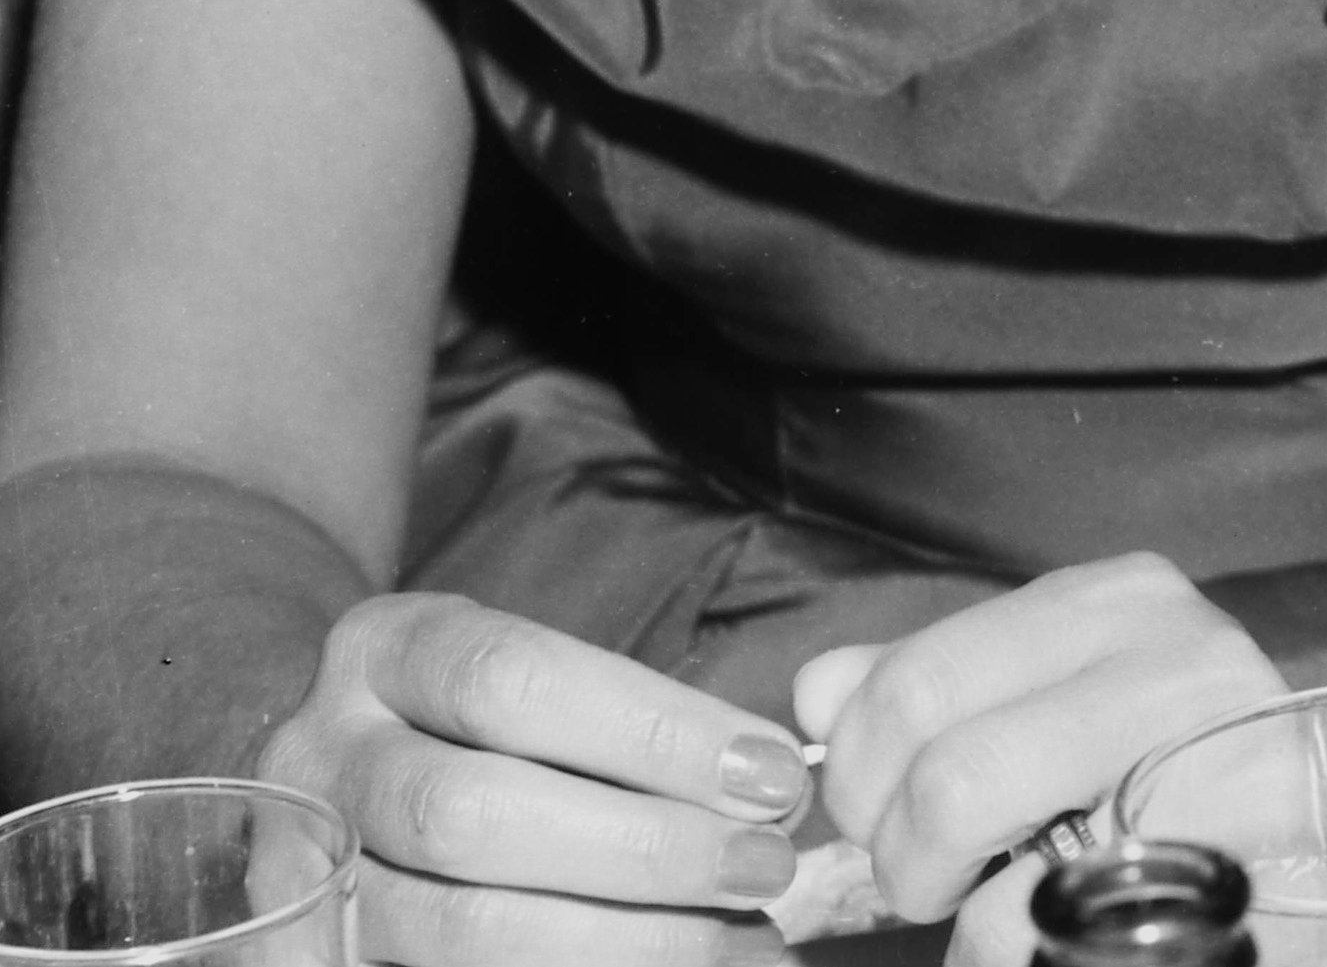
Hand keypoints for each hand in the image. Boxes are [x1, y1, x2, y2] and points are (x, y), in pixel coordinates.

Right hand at [253, 590, 812, 966]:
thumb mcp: (533, 681)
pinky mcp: (314, 964)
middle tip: (765, 871)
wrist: (339, 776)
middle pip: (478, 814)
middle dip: (643, 851)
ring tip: (735, 946)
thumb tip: (770, 787)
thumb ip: (636, 722)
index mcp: (384, 650)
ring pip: (457, 928)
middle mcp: (318, 761)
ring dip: (619, 943)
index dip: (656, 733)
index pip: (520, 681)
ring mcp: (293, 882)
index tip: (773, 777)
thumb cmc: (480, 723)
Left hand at [793, 556, 1281, 937]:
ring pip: (979, 823)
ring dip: (956, 906)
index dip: (861, 774)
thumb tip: (821, 689)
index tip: (886, 817)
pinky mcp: (1225, 844)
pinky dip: (1010, 943)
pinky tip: (1058, 927)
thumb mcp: (1054, 703)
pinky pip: (1043, 914)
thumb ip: (935, 688)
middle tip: (934, 878)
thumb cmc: (1175, 776)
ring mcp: (1207, 741)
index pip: (911, 680)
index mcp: (1112, 601)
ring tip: (1001, 901)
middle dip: (899, 850)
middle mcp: (1169, 647)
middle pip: (940, 760)